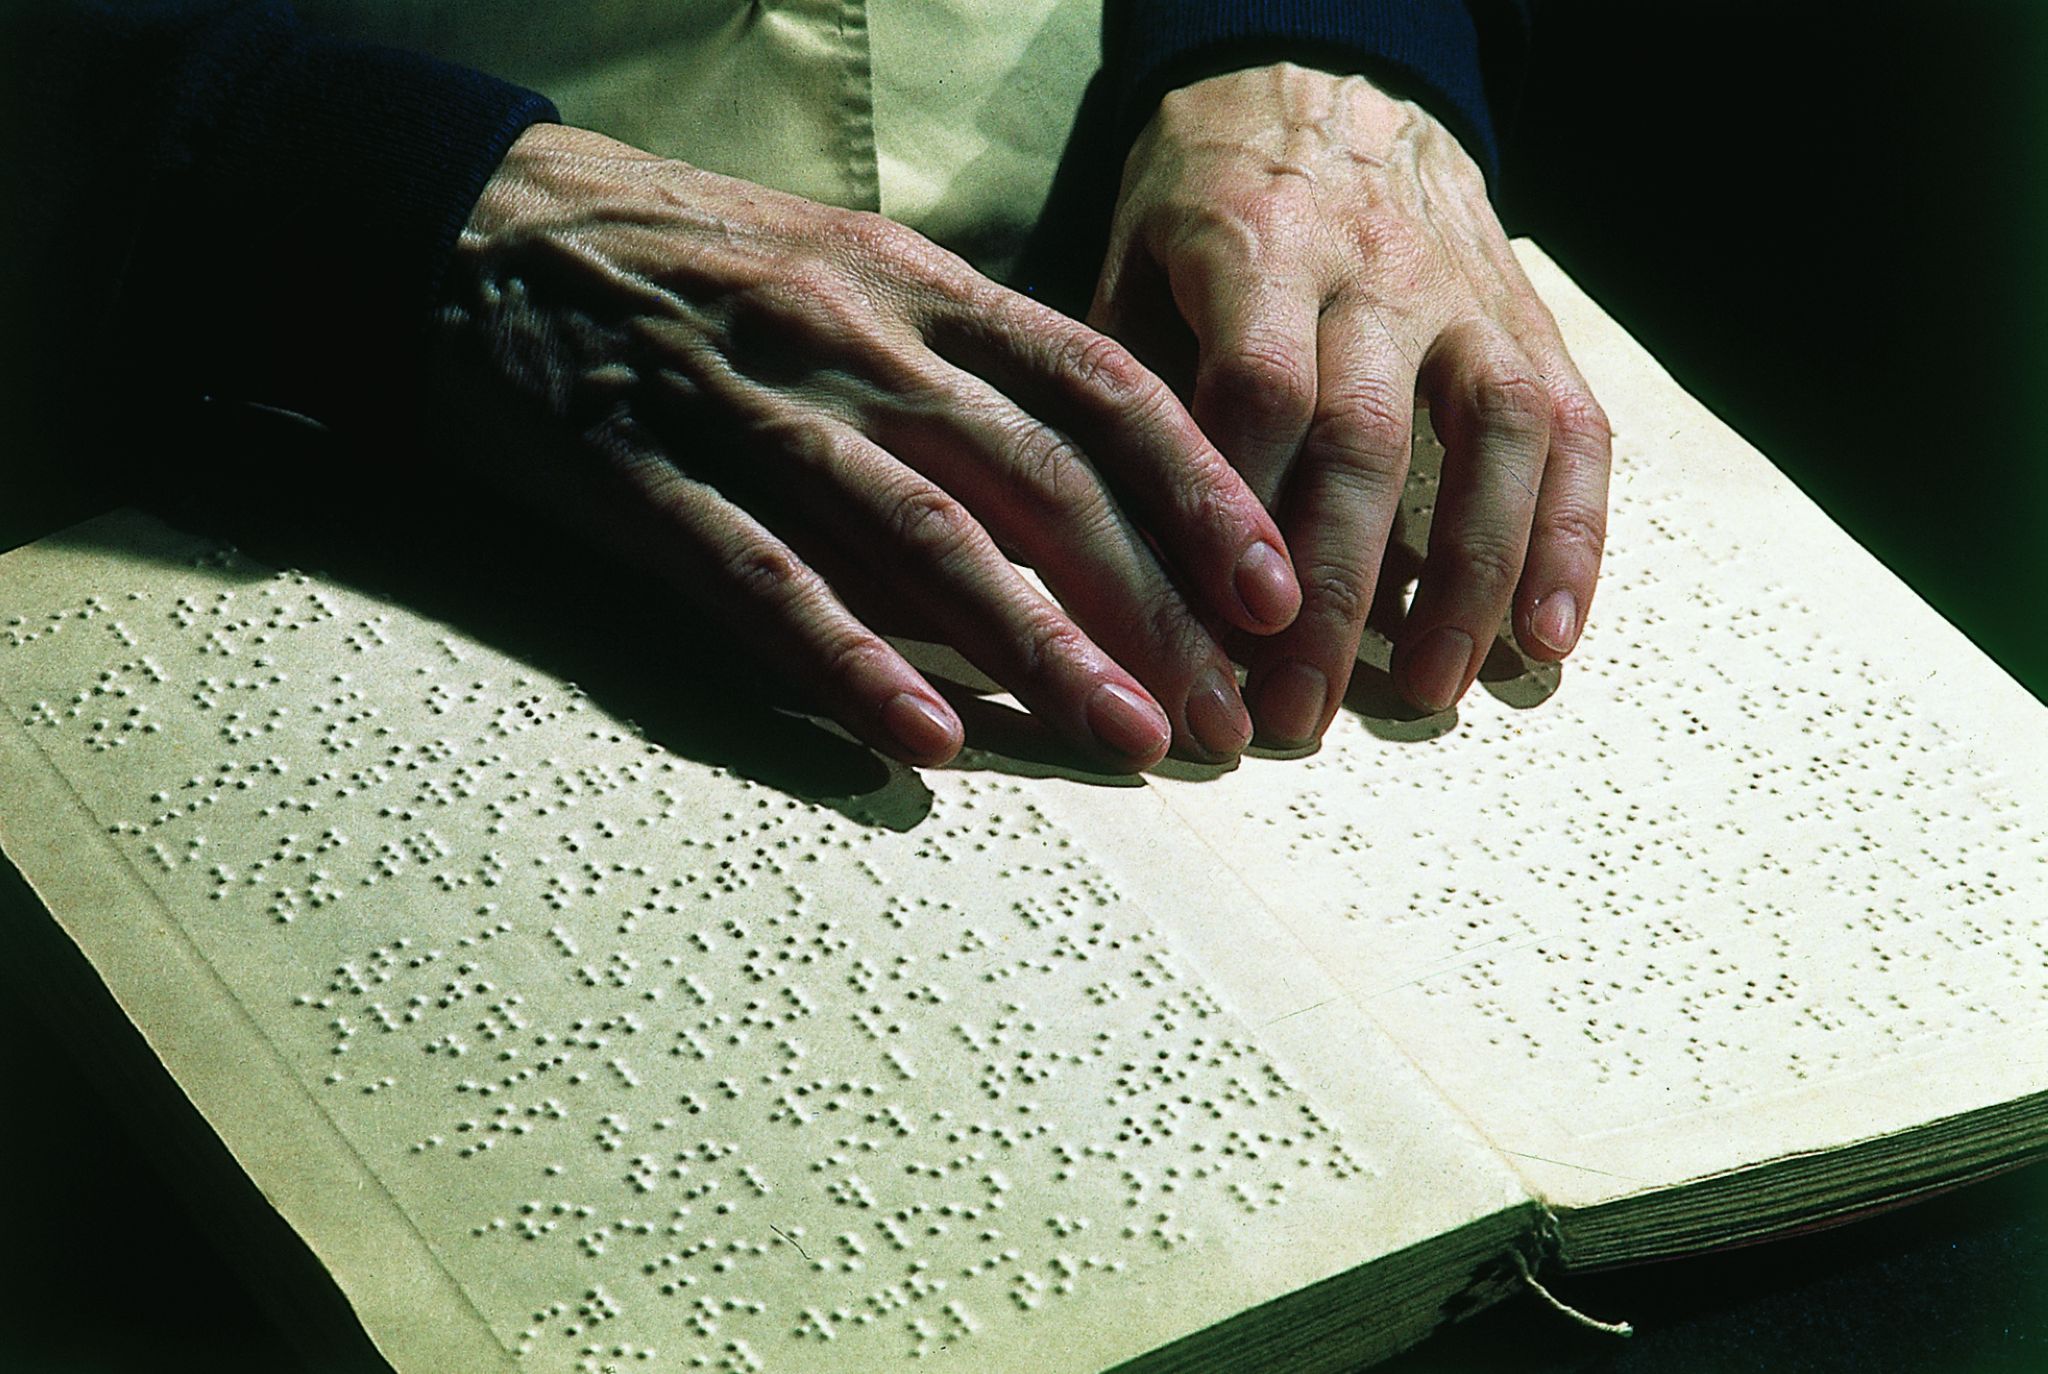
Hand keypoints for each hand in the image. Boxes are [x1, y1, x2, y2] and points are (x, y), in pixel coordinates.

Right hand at [429, 125, 1301, 768]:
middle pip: (1038, 479)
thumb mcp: (853, 276)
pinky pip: (762, 581)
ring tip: (1126, 741)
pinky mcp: (644, 478)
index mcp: (920, 285)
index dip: (1201, 492)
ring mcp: (751, 408)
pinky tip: (923, 743)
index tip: (1274, 589)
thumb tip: (1092, 490)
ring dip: (1037, 647)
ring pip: (922, 535)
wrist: (480, 227)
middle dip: (1150, 602)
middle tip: (1224, 716)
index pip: (1102, 387)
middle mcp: (858, 338)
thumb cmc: (697, 269)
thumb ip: (967, 369)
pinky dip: (851, 662)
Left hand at [1090, 64, 1609, 742]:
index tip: (1217, 634)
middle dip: (1334, 591)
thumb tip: (1098, 554)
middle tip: (1296, 711)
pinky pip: (1573, 433)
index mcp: (1254, 243)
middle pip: (1366, 438)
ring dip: (1467, 579)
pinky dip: (1570, 540)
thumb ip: (1128, 392)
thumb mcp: (1133, 264)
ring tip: (1430, 693)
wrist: (1324, 84)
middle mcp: (1374, 268)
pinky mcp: (1528, 324)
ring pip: (1493, 438)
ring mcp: (1467, 295)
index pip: (1257, 389)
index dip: (1243, 517)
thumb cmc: (1204, 207)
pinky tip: (1547, 637)